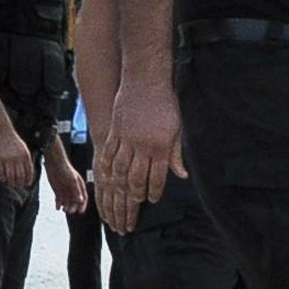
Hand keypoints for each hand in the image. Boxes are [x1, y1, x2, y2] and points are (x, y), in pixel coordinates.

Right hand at [0, 124, 37, 193]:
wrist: (1, 131)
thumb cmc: (12, 140)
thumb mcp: (23, 148)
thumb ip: (25, 159)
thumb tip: (28, 172)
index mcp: (26, 156)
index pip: (29, 172)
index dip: (28, 180)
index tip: (26, 184)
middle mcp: (18, 158)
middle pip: (20, 176)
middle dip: (19, 183)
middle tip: (17, 186)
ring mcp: (8, 159)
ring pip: (10, 177)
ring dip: (11, 182)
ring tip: (10, 183)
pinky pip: (1, 173)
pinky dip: (2, 178)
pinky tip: (3, 179)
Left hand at [47, 147, 89, 218]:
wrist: (54, 164)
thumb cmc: (65, 170)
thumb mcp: (72, 180)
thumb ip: (76, 190)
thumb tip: (81, 200)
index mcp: (79, 187)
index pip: (83, 198)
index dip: (82, 205)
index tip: (80, 211)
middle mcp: (73, 190)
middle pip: (75, 202)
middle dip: (73, 207)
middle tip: (69, 211)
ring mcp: (65, 191)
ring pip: (67, 203)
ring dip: (66, 207)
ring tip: (63, 209)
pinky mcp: (58, 192)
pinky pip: (59, 201)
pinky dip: (58, 205)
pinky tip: (57, 207)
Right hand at [98, 83, 182, 227]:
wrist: (146, 81)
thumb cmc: (165, 104)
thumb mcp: (176, 129)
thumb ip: (176, 154)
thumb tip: (181, 175)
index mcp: (161, 146)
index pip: (157, 177)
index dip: (154, 192)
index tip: (151, 201)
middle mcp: (143, 145)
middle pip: (137, 179)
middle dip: (135, 197)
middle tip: (134, 207)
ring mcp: (127, 139)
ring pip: (121, 171)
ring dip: (120, 187)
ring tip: (120, 196)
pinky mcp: (116, 132)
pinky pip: (109, 156)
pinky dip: (107, 169)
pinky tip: (106, 179)